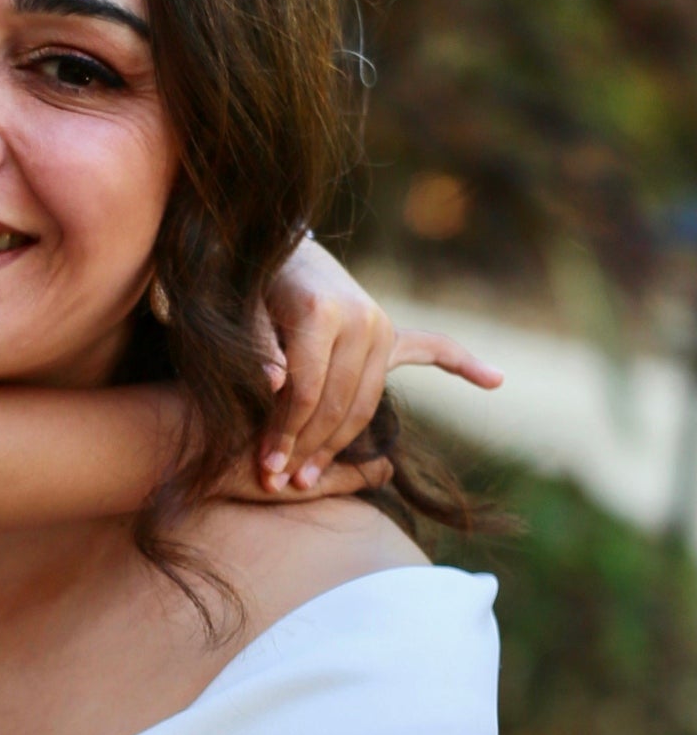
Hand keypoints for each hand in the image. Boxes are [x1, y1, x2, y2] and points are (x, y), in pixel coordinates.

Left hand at [256, 239, 501, 493]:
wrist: (278, 252)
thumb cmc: (251, 291)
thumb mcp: (241, 317)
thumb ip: (256, 349)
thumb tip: (275, 385)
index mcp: (320, 314)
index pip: (308, 391)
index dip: (286, 432)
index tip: (267, 465)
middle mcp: (360, 320)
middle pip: (339, 403)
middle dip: (308, 448)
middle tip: (281, 483)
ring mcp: (381, 325)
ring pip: (365, 402)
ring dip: (338, 445)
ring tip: (310, 479)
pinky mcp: (390, 329)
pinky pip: (432, 349)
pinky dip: (460, 362)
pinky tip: (493, 379)